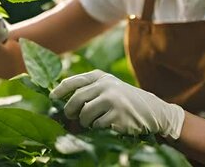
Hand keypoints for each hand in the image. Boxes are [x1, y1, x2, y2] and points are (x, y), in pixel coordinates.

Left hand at [50, 70, 184, 138]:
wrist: (153, 111)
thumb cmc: (125, 100)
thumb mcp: (109, 87)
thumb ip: (89, 88)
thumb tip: (62, 99)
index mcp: (101, 77)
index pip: (74, 81)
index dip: (60, 90)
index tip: (52, 98)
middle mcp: (106, 85)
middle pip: (76, 99)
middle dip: (70, 111)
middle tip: (71, 117)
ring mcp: (112, 99)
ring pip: (85, 114)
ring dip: (86, 122)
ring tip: (95, 121)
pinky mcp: (118, 115)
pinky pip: (97, 125)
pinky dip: (99, 128)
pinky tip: (109, 124)